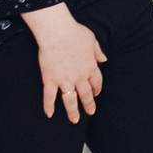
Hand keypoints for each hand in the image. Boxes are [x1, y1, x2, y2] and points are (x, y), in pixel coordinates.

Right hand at [20, 3, 105, 121]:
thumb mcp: (92, 39)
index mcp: (90, 67)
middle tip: (90, 112)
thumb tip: (104, 59)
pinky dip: (48, 106)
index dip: (97, 89)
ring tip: (75, 120)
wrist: (57, 32)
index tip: (96, 94)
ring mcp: (64, 80)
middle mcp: (79, 77)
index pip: (96, 83)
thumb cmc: (74, 32)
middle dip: (89, 104)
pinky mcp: (50, 80)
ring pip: (70, 101)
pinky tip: (49, 114)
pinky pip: (49, 97)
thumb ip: (98, 51)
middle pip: (86, 95)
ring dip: (73, 112)